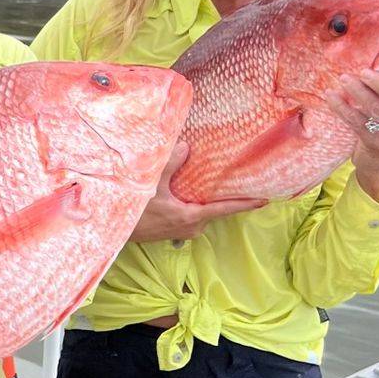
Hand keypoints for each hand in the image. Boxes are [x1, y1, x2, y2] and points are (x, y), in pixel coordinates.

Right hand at [129, 142, 265, 243]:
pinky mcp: (172, 231)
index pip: (224, 209)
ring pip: (201, 212)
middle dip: (221, 196)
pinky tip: (183, 193)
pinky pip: (191, 215)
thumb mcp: (151, 184)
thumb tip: (186, 146)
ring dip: (203, 200)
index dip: (245, 204)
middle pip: (213, 209)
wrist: (114, 232)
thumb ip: (170, 164)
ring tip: (204, 182)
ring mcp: (182, 231)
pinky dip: (191, 204)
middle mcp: (192, 227)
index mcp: (191, 216)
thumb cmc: (134, 211)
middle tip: (230, 179)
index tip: (264, 200)